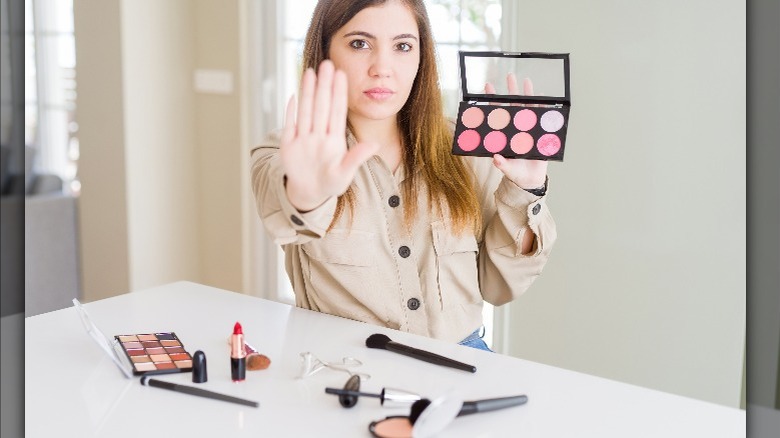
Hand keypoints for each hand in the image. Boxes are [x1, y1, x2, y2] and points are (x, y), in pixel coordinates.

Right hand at [281, 60, 379, 211]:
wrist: (310, 193)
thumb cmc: (331, 182)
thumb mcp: (345, 172)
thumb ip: (357, 158)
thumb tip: (374, 145)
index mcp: (334, 139)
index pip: (337, 111)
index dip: (339, 93)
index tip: (342, 74)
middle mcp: (319, 135)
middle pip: (322, 105)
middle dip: (324, 85)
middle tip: (328, 63)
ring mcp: (303, 138)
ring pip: (306, 111)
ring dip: (308, 92)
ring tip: (311, 71)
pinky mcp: (288, 145)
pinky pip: (289, 125)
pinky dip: (290, 112)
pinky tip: (293, 95)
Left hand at [484, 74, 547, 188]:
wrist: (530, 179)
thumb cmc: (516, 173)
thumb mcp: (507, 169)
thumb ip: (501, 164)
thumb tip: (495, 159)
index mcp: (504, 134)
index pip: (497, 114)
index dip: (492, 101)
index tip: (488, 86)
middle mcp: (515, 129)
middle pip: (512, 106)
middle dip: (510, 90)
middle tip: (509, 74)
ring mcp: (527, 129)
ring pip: (526, 108)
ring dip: (526, 93)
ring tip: (525, 79)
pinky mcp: (539, 133)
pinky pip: (541, 117)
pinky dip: (541, 106)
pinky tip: (541, 95)